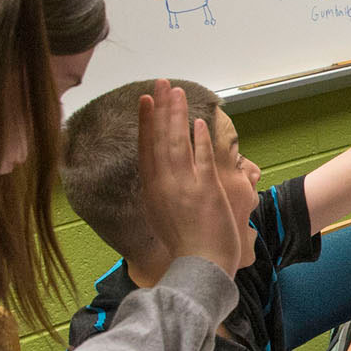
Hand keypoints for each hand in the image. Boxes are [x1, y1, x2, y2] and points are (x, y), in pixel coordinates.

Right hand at [136, 81, 241, 278]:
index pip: (145, 149)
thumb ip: (162, 193)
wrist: (199, 267)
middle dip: (160, 109)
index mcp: (151, 191)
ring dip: (177, 115)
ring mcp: (183, 186)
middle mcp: (163, 185)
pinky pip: (200, 157)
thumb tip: (160, 176)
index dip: (145, 123)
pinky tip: (198, 121)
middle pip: (158, 139)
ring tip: (177, 92)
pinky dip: (198, 138)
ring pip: (176, 142)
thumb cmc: (186, 247)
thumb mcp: (163, 216)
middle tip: (160, 83)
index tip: (145, 101)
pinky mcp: (205, 190)